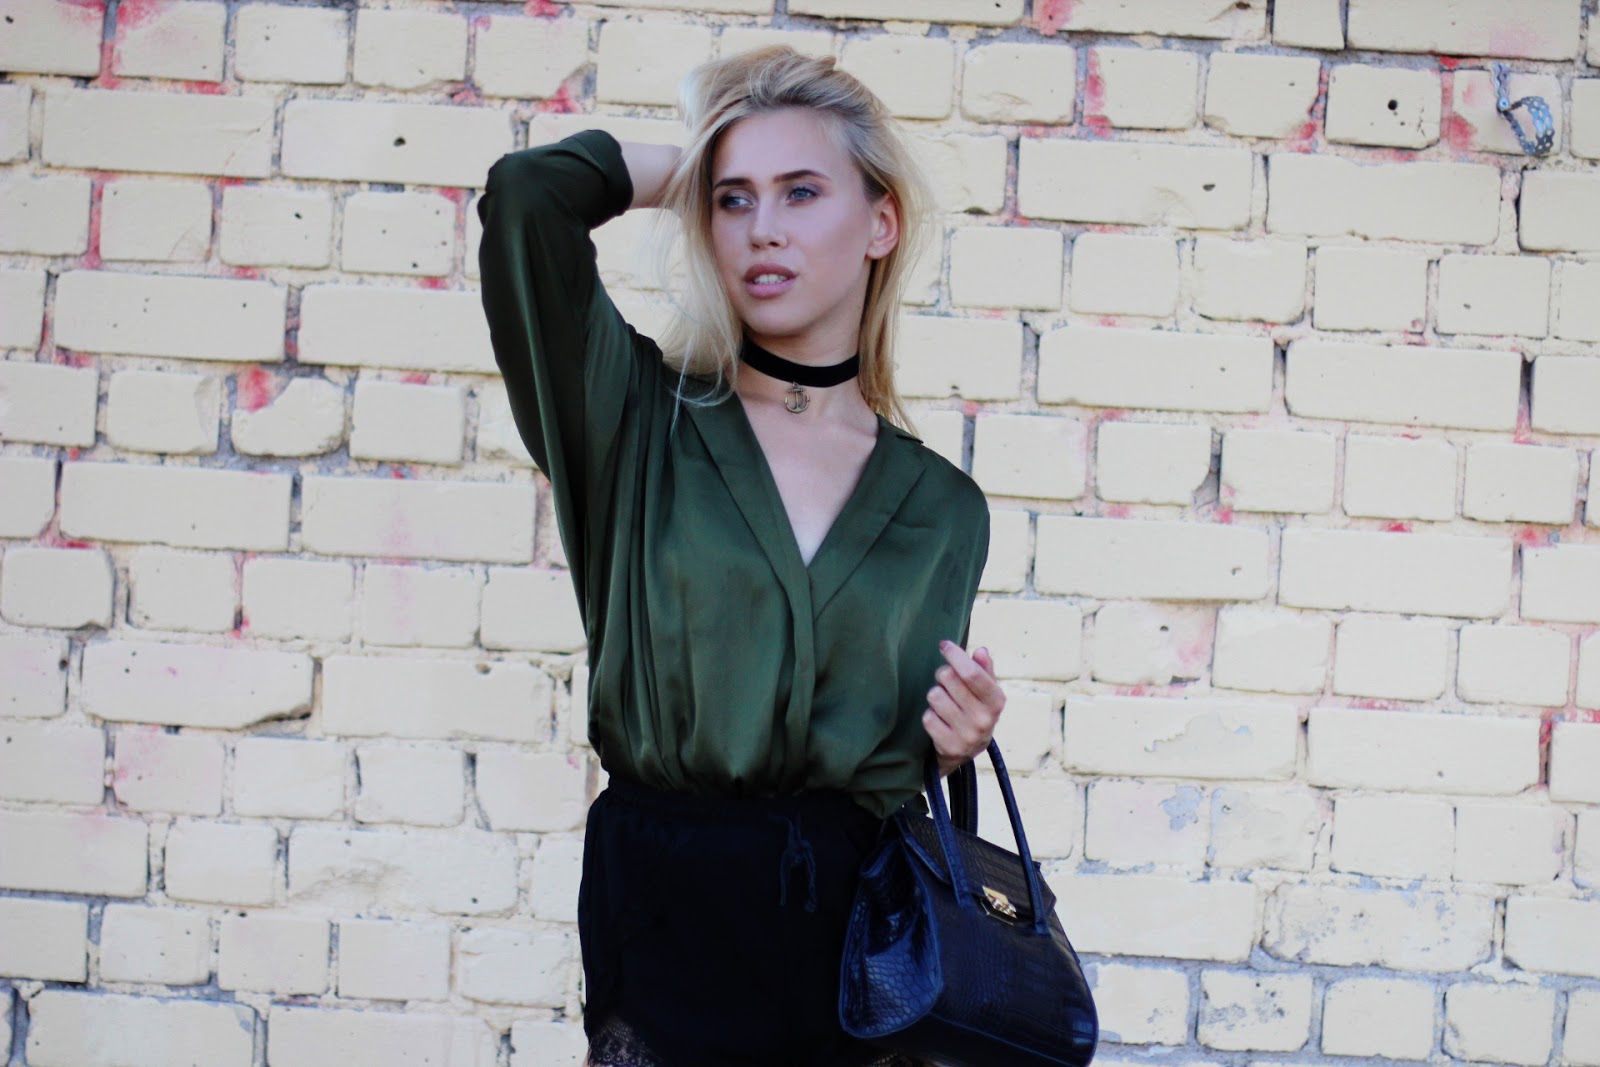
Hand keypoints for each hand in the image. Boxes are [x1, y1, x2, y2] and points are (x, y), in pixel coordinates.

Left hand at [921, 642, 1004, 776]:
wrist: (967, 750)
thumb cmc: (976, 710)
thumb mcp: (986, 691)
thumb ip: (984, 669)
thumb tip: (981, 651)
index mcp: (996, 701)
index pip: (972, 673)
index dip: (955, 655)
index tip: (944, 645)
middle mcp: (984, 720)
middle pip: (949, 678)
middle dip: (943, 674)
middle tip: (947, 682)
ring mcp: (967, 735)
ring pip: (935, 696)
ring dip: (936, 695)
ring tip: (944, 702)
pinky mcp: (949, 747)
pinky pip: (927, 717)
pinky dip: (930, 715)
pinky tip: (939, 720)